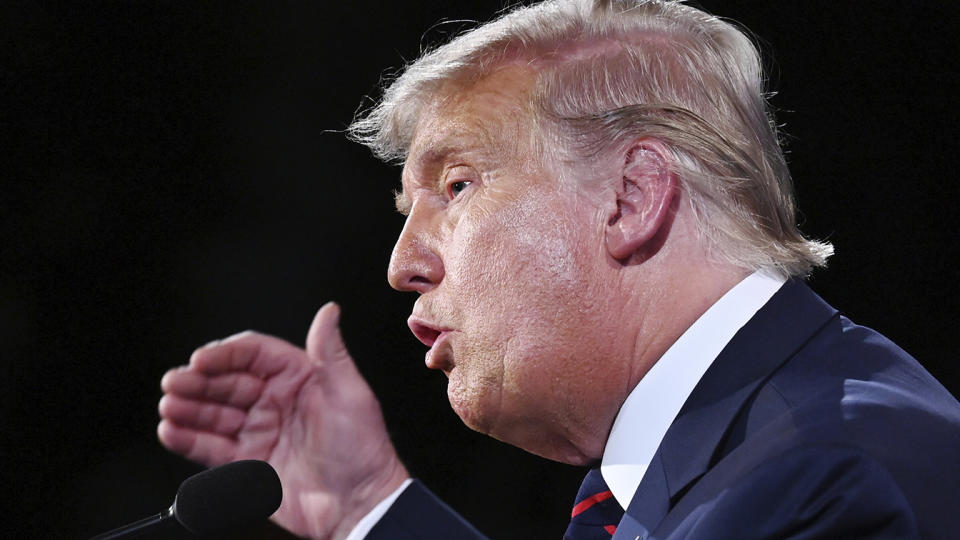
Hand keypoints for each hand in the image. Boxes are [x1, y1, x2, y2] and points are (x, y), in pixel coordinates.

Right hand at [158, 303, 408, 538]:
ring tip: (169, 406)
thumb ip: (331, 352)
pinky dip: (189, 439)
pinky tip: (172, 431)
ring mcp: (260, 431)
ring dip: (189, 408)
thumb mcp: (349, 395)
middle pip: (227, 382)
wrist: (359, 505)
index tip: (202, 358)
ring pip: (215, 414)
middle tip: (175, 382)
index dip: (226, 354)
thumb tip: (329, 311)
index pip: (254, 355)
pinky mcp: (249, 462)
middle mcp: (276, 401)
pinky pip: (212, 447)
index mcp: (299, 377)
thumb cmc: (363, 450)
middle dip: (198, 381)